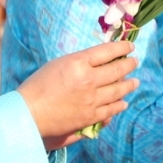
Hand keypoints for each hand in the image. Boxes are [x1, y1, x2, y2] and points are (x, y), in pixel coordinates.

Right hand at [18, 41, 139, 147]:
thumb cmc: (37, 86)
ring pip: (118, 90)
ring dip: (129, 85)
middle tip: (135, 62)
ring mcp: (92, 100)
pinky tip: (123, 103)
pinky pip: (111, 109)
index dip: (121, 47)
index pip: (107, 51)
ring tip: (135, 82)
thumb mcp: (58, 64)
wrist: (28, 114)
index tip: (130, 46)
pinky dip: (119, 105)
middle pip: (117, 70)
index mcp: (78, 63)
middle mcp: (89, 80)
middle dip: (129, 64)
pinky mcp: (91, 117)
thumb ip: (79, 63)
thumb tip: (98, 63)